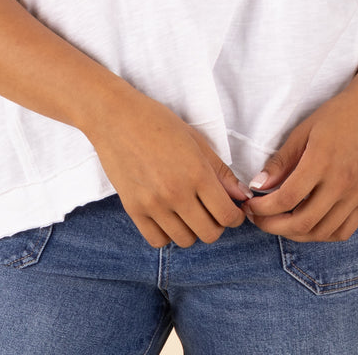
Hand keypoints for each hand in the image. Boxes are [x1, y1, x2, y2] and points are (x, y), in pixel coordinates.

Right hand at [85, 89, 250, 247]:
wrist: (115, 117)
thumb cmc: (157, 122)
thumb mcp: (195, 140)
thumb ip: (220, 171)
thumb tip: (242, 196)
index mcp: (196, 173)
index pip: (227, 215)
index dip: (235, 217)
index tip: (232, 210)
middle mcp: (176, 193)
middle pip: (209, 234)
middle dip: (216, 224)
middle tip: (210, 209)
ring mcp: (153, 204)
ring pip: (184, 240)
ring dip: (191, 229)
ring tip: (187, 211)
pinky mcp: (133, 209)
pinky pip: (157, 241)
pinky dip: (167, 234)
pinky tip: (168, 216)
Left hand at [243, 74, 357, 241]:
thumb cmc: (338, 115)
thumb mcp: (303, 131)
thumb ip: (281, 161)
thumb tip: (258, 185)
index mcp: (322, 162)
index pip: (287, 199)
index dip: (263, 209)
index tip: (250, 206)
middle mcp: (341, 184)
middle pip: (303, 223)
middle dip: (273, 226)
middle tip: (258, 219)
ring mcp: (357, 195)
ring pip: (322, 232)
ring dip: (296, 234)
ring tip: (280, 222)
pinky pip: (343, 231)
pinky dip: (322, 235)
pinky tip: (309, 225)